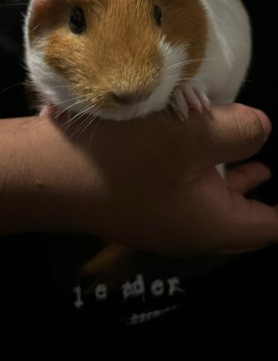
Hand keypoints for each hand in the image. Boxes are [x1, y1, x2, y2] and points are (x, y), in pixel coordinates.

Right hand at [0, 104, 273, 255]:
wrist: (49, 173)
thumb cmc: (124, 158)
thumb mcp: (189, 136)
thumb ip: (238, 132)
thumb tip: (262, 129)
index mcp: (212, 224)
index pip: (270, 225)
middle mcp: (190, 231)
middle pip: (244, 220)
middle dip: (264, 197)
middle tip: (277, 174)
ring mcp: (163, 220)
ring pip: (215, 205)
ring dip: (236, 183)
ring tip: (258, 165)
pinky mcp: (141, 204)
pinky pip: (189, 196)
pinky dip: (207, 177)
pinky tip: (205, 152)